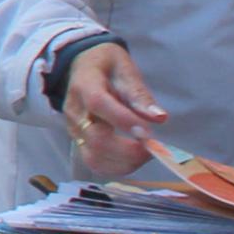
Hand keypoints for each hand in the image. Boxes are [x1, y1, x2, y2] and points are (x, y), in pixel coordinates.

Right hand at [60, 40, 166, 175]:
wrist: (80, 67)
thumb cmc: (106, 65)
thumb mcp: (124, 67)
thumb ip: (139, 93)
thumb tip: (159, 118)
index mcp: (85, 85)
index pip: (98, 104)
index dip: (123, 120)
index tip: (149, 133)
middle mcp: (75, 111)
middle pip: (96, 138)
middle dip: (129, 150)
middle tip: (153, 148)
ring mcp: (74, 129)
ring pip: (94, 157)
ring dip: (124, 163)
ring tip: (145, 154)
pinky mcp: (78, 142)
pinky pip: (94, 163)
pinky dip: (116, 168)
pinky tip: (133, 160)